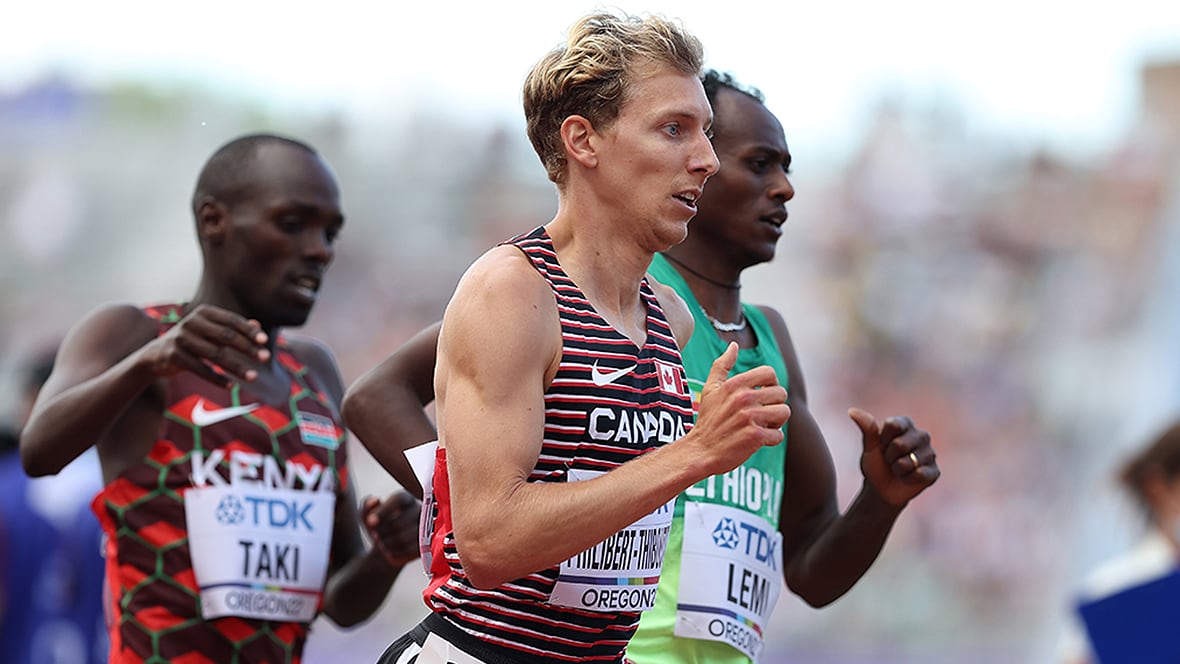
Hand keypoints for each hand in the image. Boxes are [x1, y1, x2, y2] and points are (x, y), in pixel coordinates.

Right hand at [142, 304, 268, 385]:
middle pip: (226, 336)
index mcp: (203, 313)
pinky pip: (201, 370)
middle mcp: (191, 322)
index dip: (249, 331)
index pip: (231, 320)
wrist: (156, 354)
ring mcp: (181, 338)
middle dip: (247, 347)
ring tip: (254, 377)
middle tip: (265, 357)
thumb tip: (258, 325)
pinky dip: (217, 379)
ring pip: (215, 355)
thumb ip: (232, 327)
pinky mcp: (175, 356)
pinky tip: (232, 386)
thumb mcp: (210, 331)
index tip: (265, 341)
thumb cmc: (192, 340)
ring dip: (237, 367)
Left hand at [362, 491, 421, 567]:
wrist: (387, 546)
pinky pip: (409, 550)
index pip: (399, 500)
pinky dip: (395, 553)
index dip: (384, 510)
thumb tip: (375, 500)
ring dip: (387, 543)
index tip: (370, 522)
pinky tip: (388, 552)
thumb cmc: (379, 526)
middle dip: (382, 531)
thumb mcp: (367, 515)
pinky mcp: (427, 544)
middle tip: (374, 536)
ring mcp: (426, 528)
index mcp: (406, 498)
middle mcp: (419, 510)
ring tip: (380, 544)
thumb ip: (367, 505)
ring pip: (404, 538)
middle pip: (400, 521)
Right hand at [691, 342, 791, 475]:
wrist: (700, 451)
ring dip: (776, 422)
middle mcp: (743, 398)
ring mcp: (750, 417)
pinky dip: (771, 439)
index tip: (762, 396)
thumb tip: (733, 345)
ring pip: (784, 413)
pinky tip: (758, 440)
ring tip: (763, 426)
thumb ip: (722, 365)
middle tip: (763, 414)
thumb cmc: (707, 420)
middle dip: (775, 404)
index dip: (770, 385)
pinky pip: (778, 435)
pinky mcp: (755, 437)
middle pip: (781, 393)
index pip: (769, 373)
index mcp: (735, 384)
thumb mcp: (710, 389)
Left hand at [849, 407, 938, 506]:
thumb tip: (852, 411)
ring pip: (910, 461)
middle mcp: (921, 435)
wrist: (881, 489)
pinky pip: (920, 474)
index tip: (882, 446)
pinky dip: (908, 479)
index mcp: (905, 424)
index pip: (893, 425)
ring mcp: (930, 453)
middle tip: (890, 461)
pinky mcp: (935, 471)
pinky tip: (907, 479)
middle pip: (900, 444)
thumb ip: (867, 428)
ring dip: (898, 469)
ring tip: (898, 469)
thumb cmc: (876, 464)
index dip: (883, 440)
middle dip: (889, 457)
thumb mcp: (869, 446)